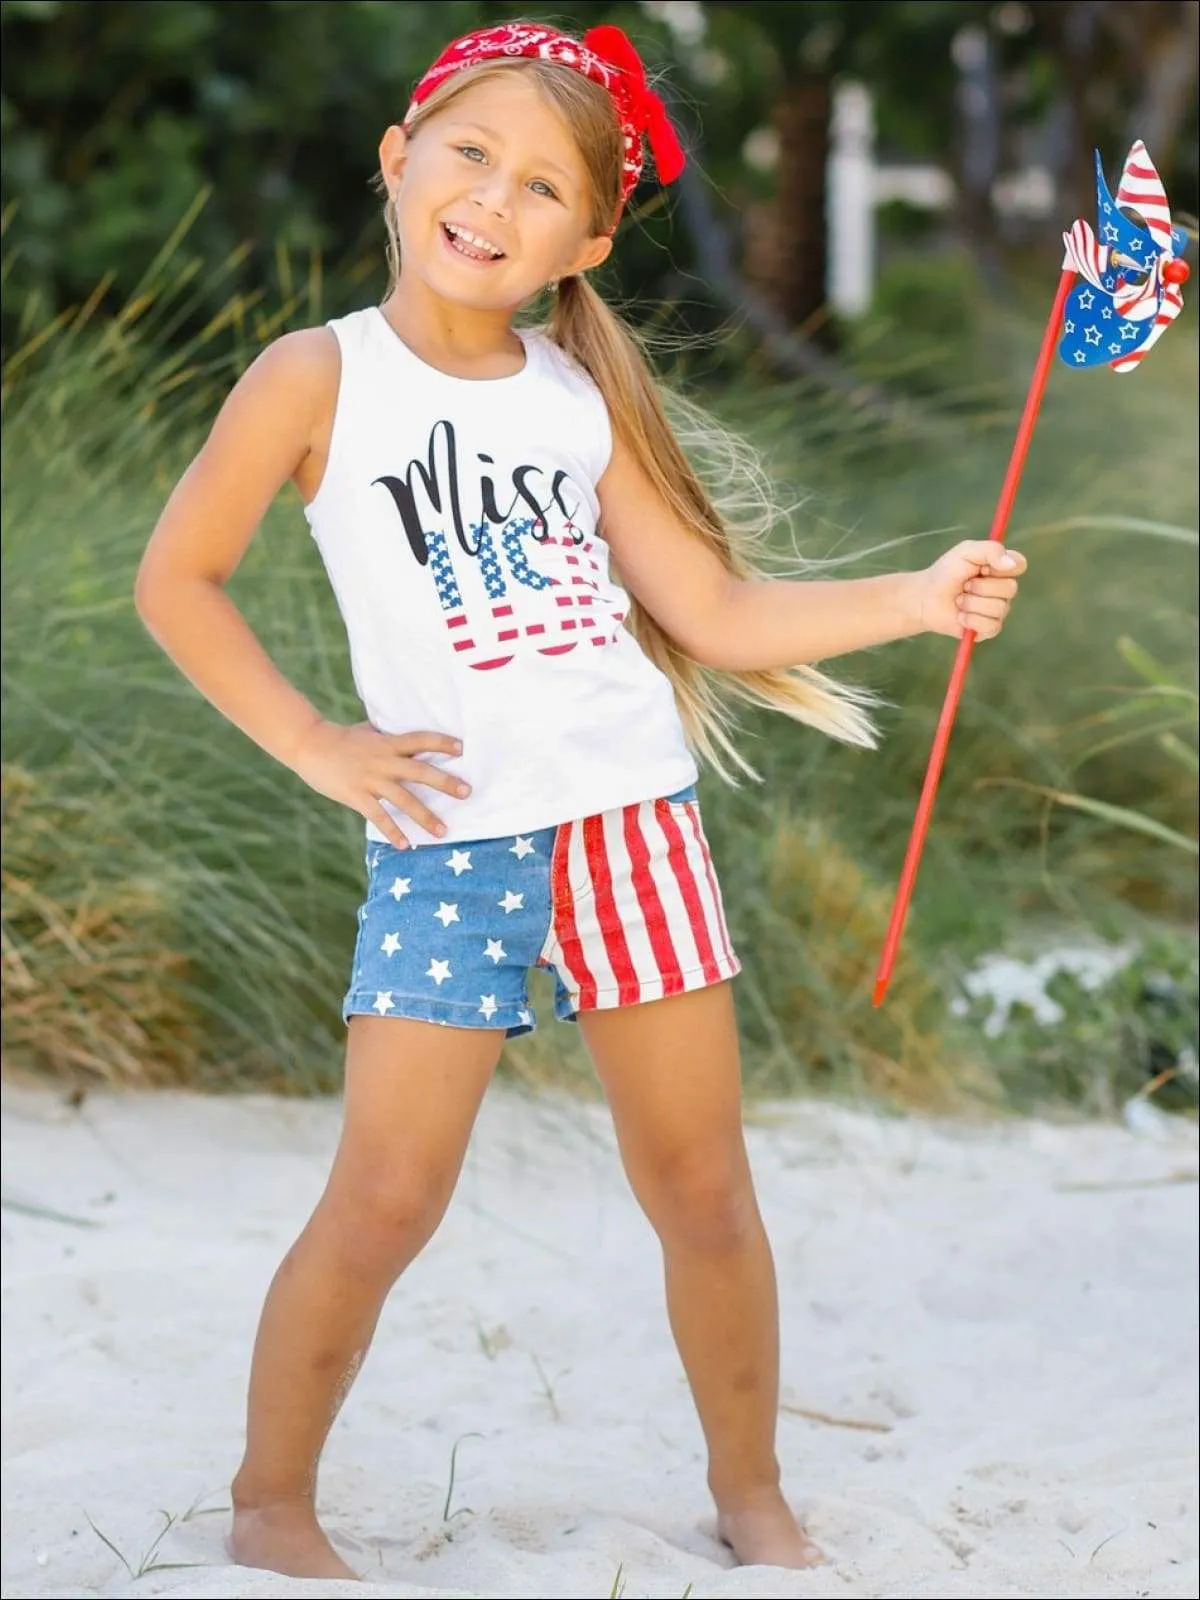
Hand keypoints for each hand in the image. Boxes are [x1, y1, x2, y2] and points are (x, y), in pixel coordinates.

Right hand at [288, 720, 467, 847]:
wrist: (310, 745)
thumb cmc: (341, 738)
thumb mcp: (369, 731)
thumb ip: (389, 737)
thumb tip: (409, 736)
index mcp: (388, 743)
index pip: (420, 739)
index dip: (441, 742)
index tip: (462, 748)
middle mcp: (383, 761)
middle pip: (420, 771)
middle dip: (445, 782)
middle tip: (467, 792)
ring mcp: (371, 779)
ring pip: (404, 800)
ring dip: (425, 816)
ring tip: (443, 831)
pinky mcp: (357, 795)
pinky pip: (379, 817)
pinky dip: (393, 831)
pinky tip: (406, 845)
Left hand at [915, 540, 1026, 640]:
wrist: (925, 598)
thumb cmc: (946, 573)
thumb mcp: (966, 552)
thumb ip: (990, 550)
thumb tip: (1010, 564)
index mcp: (1001, 568)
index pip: (1020, 565)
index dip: (1003, 568)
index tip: (983, 568)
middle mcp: (1004, 589)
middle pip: (1011, 588)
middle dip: (981, 587)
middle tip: (965, 585)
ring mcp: (999, 610)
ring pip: (999, 608)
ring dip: (972, 603)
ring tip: (959, 600)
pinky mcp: (989, 628)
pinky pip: (991, 626)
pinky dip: (971, 620)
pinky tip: (960, 615)